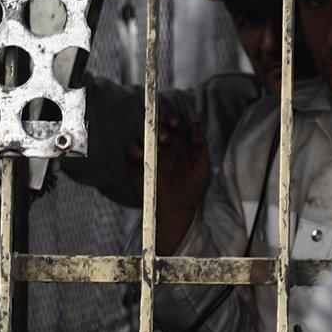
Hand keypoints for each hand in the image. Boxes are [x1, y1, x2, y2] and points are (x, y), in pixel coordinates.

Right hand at [125, 109, 210, 253]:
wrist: (173, 213)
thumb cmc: (190, 192)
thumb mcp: (201, 170)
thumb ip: (199, 147)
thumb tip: (195, 124)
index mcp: (180, 143)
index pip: (175, 123)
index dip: (174, 118)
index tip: (175, 123)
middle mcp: (163, 145)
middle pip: (158, 125)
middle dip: (161, 127)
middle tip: (166, 138)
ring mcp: (148, 153)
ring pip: (143, 134)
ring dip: (147, 135)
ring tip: (155, 146)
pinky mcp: (134, 163)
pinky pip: (130, 149)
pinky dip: (133, 148)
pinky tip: (141, 155)